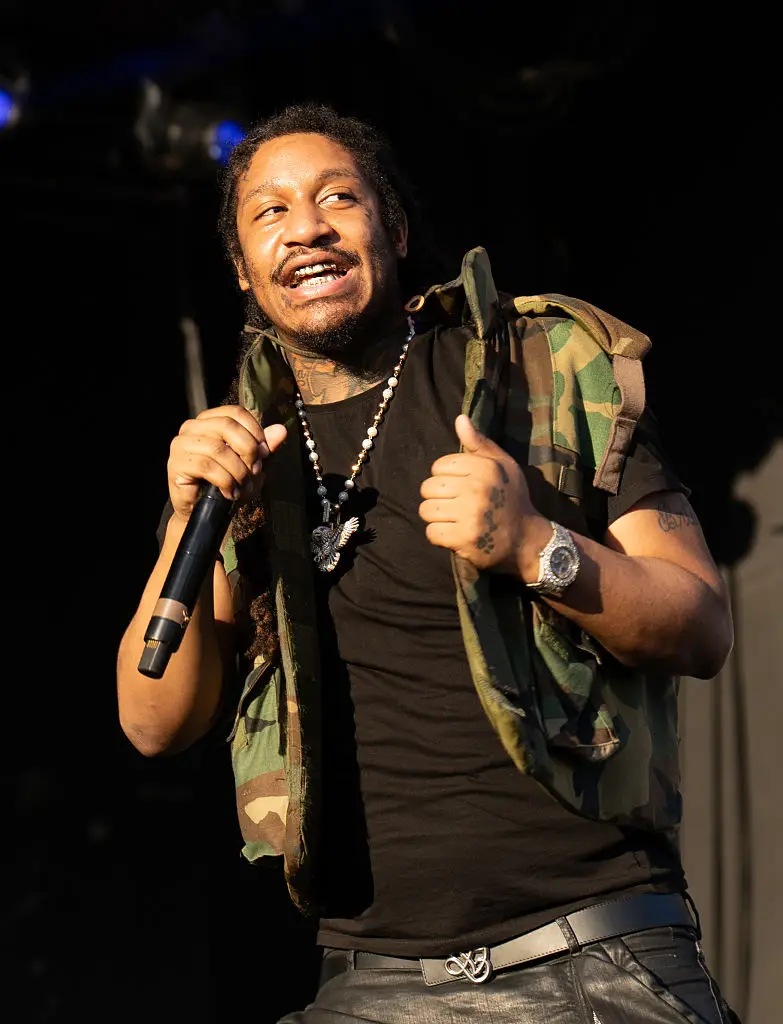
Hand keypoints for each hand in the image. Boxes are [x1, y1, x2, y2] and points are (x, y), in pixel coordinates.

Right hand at [167, 406, 287, 523]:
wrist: (207, 513)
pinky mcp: (176, 464)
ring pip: (218, 449)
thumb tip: (281, 430)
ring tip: (243, 485)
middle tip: (255, 470)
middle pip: (227, 426)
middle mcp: (192, 427)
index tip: (264, 453)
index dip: (255, 431)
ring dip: (238, 470)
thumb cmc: (227, 484)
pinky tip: (229, 492)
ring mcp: (181, 444)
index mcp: (210, 420)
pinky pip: (207, 467)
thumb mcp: (251, 464)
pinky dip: (225, 481)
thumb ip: (264, 447)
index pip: (235, 412)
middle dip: (248, 450)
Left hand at [418, 414, 547, 575]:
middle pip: (428, 488)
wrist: (527, 539)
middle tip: (454, 504)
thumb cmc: (512, 498)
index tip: (459, 486)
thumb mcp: (503, 465)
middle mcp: (477, 489)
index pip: (439, 466)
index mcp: (485, 468)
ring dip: (436, 517)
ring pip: (426, 510)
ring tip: (452, 518)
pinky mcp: (464, 539)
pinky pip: (431, 532)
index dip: (445, 477)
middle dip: (437, 497)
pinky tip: (453, 533)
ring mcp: (470, 515)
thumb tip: (459, 419)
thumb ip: (479, 443)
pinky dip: (438, 535)